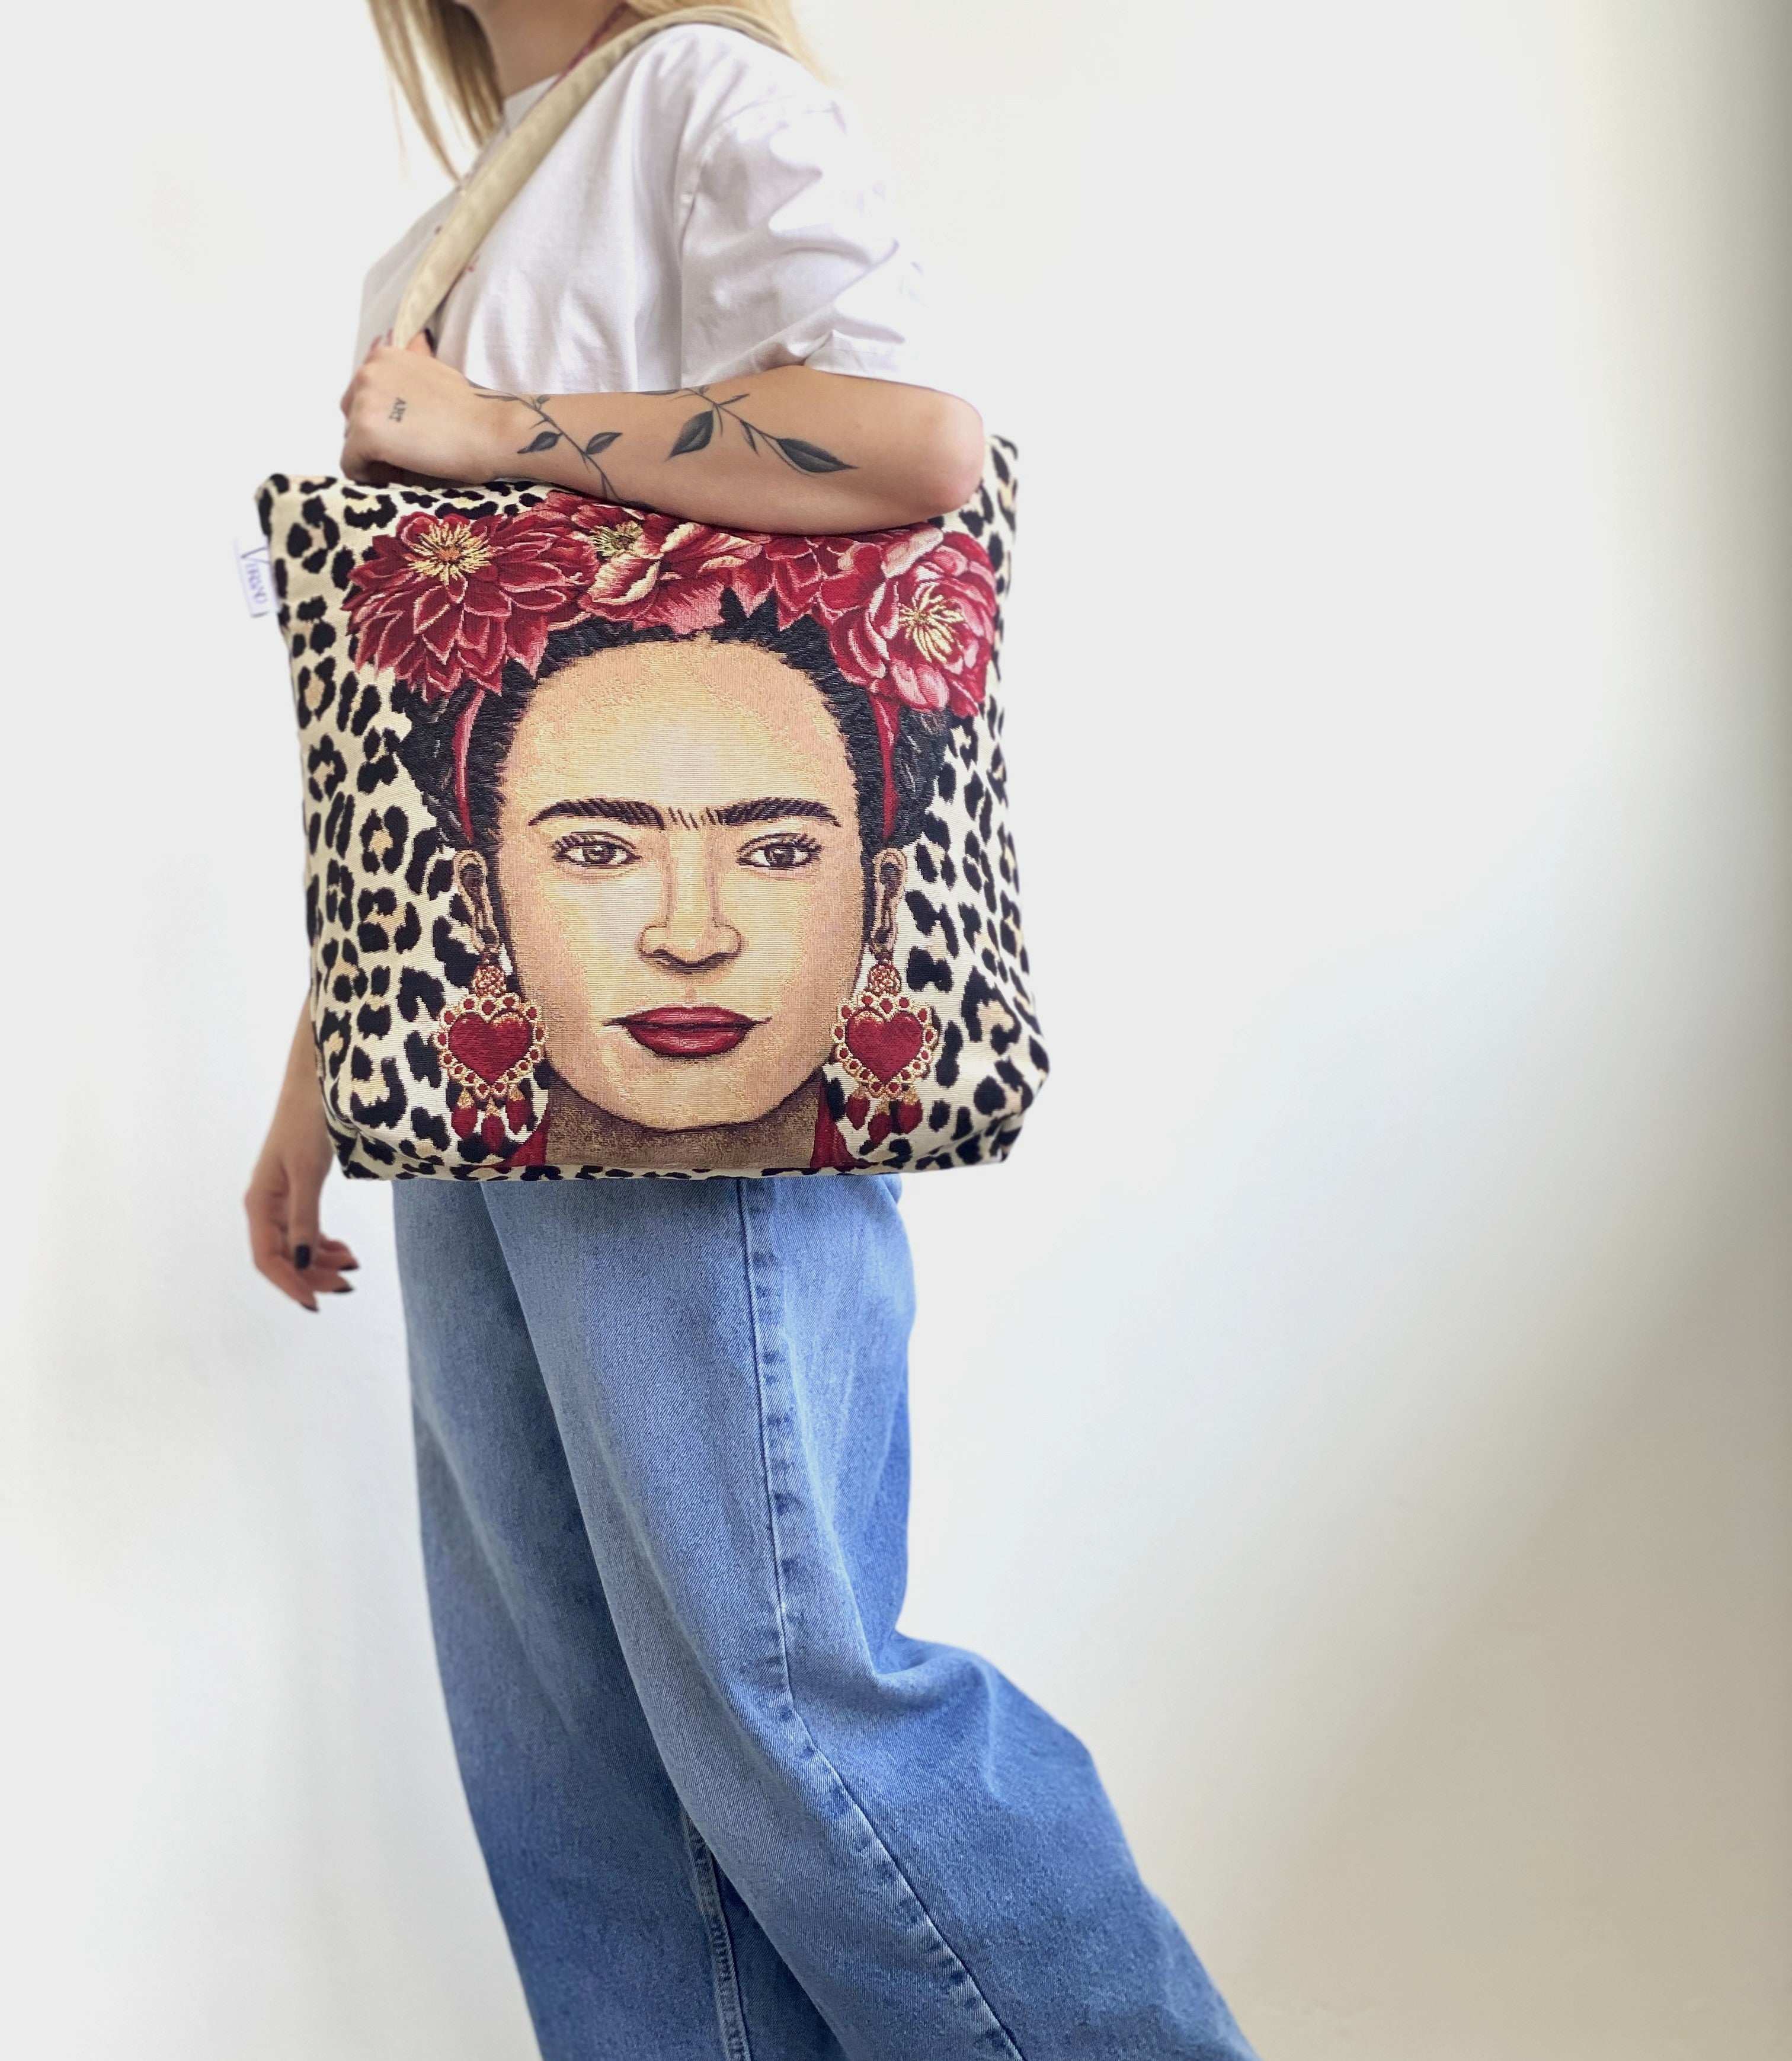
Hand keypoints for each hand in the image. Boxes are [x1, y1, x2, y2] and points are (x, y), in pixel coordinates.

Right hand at [245, 1005, 358, 1310]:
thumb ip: (303, 1218)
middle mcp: (265, 1205)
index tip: (316, 1303)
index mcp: (260, 1203)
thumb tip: (297, 1262)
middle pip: (282, 1257)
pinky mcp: (296, 1191)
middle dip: (313, 1275)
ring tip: (352, 1266)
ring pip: (295, 1246)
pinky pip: (304, 1229)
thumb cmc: (309, 1122)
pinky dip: (323, 1244)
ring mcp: (280, 1199)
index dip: (289, 1284)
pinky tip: (344, 1251)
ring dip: (320, 1261)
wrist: (316, 1084)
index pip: (267, 1259)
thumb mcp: (307, 1173)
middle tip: (349, 1284)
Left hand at [340, 331, 499, 486]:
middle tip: (412, 450)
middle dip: (375, 437)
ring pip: (352, 444)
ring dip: (376, 458)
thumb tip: (415, 338)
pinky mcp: (365, 435)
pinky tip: (401, 474)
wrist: (491, 429)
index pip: (363, 396)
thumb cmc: (472, 407)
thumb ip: (414, 358)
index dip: (385, 419)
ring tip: (411, 461)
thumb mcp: (434, 368)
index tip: (412, 432)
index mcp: (381, 357)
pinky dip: (372, 477)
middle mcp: (365, 374)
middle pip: (352, 418)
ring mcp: (363, 404)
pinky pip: (352, 466)